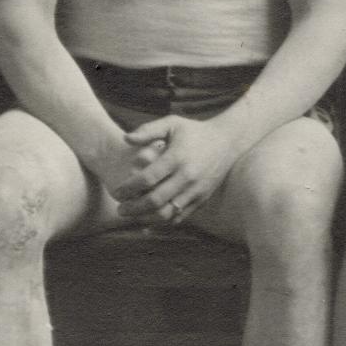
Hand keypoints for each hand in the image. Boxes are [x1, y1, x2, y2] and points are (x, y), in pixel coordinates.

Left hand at [117, 115, 239, 224]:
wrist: (228, 141)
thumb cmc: (194, 131)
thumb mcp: (172, 124)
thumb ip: (148, 130)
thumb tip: (125, 139)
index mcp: (177, 158)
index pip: (147, 179)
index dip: (128, 188)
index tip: (116, 192)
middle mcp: (187, 176)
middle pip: (155, 200)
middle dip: (133, 208)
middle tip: (120, 209)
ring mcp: (196, 189)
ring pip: (167, 213)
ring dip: (146, 218)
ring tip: (133, 217)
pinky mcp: (202, 198)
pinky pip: (180, 216)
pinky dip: (163, 222)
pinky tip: (150, 221)